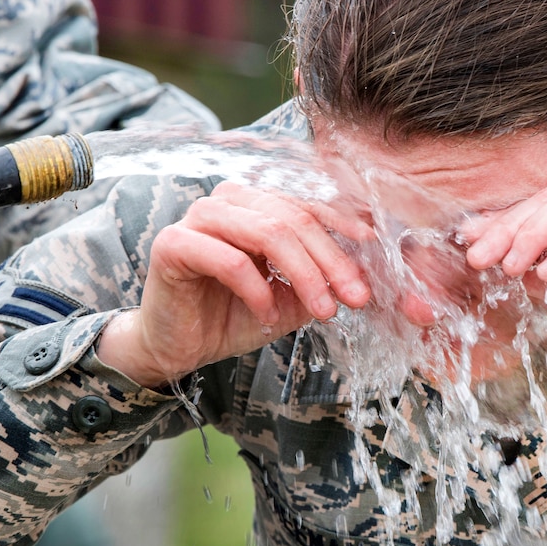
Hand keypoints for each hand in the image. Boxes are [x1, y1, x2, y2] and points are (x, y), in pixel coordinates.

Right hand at [98, 181, 372, 387]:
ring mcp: (197, 217)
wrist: (178, 345)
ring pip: (268, 232)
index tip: (373, 248)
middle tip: (355, 297)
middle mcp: (227, 199)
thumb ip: (322, 278)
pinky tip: (267, 316)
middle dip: (331, 260)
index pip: (308, 202)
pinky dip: (257, 290)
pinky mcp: (173, 243)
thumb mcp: (291, 297)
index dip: (343, 223)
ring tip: (323, 310)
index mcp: (256, 201)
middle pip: (293, 217)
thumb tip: (368, 272)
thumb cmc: (233, 315)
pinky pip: (229, 260)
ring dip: (304, 273)